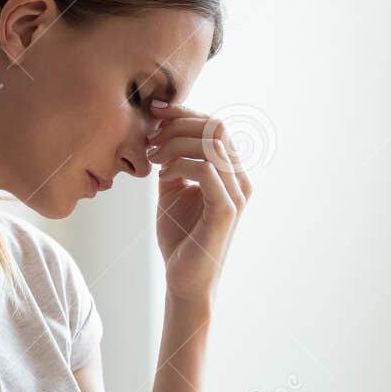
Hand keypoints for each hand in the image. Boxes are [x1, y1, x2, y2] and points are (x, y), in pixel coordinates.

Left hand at [146, 100, 251, 303]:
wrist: (184, 279)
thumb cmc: (180, 237)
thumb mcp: (172, 191)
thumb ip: (173, 162)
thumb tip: (160, 132)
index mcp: (230, 172)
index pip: (214, 125)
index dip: (185, 112)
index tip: (154, 112)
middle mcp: (239, 179)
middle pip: (216, 126)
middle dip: (178, 124)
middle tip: (151, 139)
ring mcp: (236, 194)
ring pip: (211, 143)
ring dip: (175, 144)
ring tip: (154, 158)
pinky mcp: (226, 210)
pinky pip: (206, 169)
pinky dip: (180, 165)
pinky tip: (163, 176)